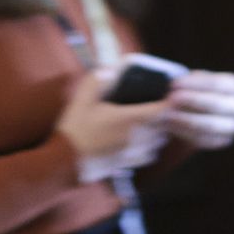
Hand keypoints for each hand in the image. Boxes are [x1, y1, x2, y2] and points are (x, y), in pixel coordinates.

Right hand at [55, 68, 170, 182]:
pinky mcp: (126, 163)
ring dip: (157, 134)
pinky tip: (139, 143)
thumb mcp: (81, 101)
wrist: (65, 161)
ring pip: (157, 143)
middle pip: (162, 127)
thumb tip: (109, 70)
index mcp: (129, 118)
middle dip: (163, 118)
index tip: (168, 96)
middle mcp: (136, 136)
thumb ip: (95, 83)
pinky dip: (149, 149)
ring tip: (151, 126)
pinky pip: (147, 155)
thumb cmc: (75, 130)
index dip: (167, 102)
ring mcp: (133, 151)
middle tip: (158, 109)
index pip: (159, 110)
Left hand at [159, 70, 233, 149]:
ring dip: (186, 120)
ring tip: (167, 115)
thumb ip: (190, 84)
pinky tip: (171, 127)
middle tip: (171, 100)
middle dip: (192, 102)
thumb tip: (173, 95)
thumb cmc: (201, 90)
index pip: (219, 84)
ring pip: (211, 126)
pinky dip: (186, 133)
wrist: (206, 111)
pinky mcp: (226, 140)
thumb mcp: (197, 81)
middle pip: (217, 105)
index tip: (173, 84)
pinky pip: (206, 140)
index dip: (196, 84)